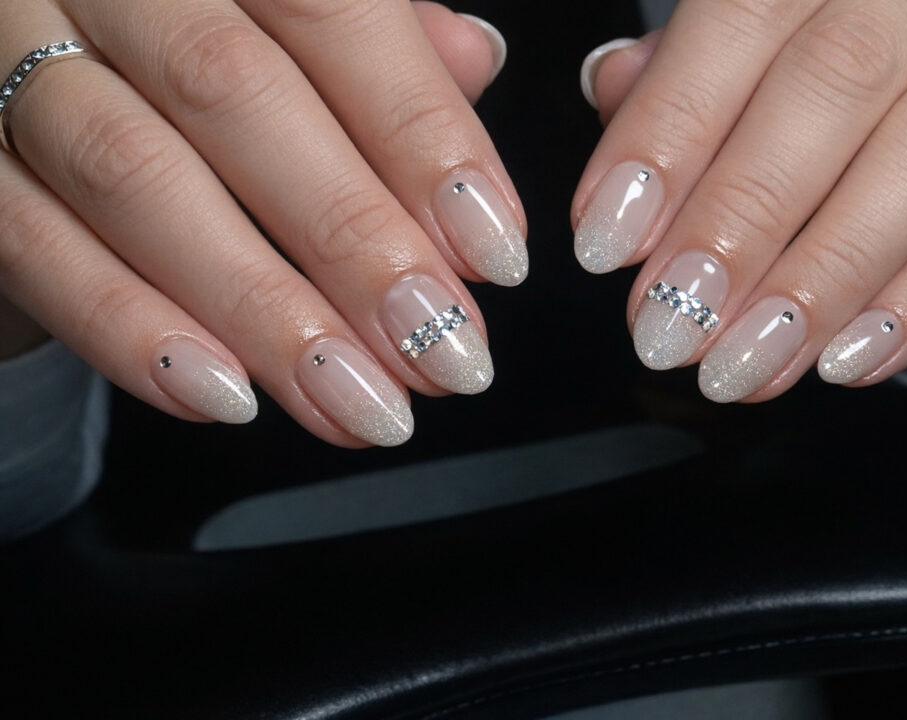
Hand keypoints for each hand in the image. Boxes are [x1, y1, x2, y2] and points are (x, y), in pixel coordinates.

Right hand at [0, 0, 524, 446]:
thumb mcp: (289, 11)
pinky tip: (224, 394)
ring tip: (359, 402)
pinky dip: (126, 329)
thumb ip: (379, 36)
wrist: (48, 41)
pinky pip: (28, 240)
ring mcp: (10, 54)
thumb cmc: (196, 33)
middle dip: (353, 242)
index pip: (331, 13)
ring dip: (261, 311)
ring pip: (134, 176)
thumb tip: (473, 61)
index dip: (421, 137)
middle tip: (439, 350)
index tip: (493, 250)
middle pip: (235, 96)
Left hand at [574, 0, 906, 400]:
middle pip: (834, 86)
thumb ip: (672, 82)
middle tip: (670, 326)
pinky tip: (841, 361)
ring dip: (823, 279)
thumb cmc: (814, 72)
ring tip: (744, 363)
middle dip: (740, 222)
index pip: (738, 21)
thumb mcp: (736, 57)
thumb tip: (609, 96)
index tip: (606, 243)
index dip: (668, 136)